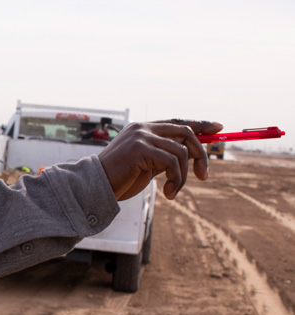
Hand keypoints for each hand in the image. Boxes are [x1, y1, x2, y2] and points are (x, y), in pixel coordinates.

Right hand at [97, 119, 221, 200]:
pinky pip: (172, 163)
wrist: (95, 186)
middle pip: (186, 132)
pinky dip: (176, 180)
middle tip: (204, 175)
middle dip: (200, 154)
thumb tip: (192, 153)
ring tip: (174, 191)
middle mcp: (143, 128)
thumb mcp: (147, 165)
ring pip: (181, 151)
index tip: (218, 128)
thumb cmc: (119, 179)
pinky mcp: (141, 148)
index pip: (177, 122)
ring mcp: (141, 136)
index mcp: (143, 129)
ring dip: (183, 176)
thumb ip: (165, 155)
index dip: (199, 123)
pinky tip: (169, 193)